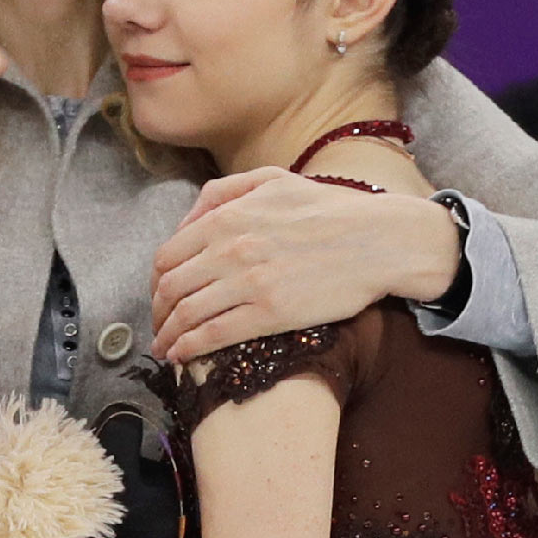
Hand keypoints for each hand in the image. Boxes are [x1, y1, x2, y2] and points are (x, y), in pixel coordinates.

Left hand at [151, 169, 460, 363]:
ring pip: (186, 315)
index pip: (169, 255)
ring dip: (167, 336)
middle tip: (159, 326)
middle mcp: (231, 248)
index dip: (156, 281)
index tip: (160, 296)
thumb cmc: (331, 210)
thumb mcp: (274, 182)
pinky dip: (189, 348)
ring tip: (165, 348)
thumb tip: (187, 220)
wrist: (380, 241)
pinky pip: (214, 335)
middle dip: (157, 312)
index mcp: (229, 217)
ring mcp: (249, 282)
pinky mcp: (270, 313)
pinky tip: (183, 356)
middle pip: (170, 288)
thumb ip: (225, 193)